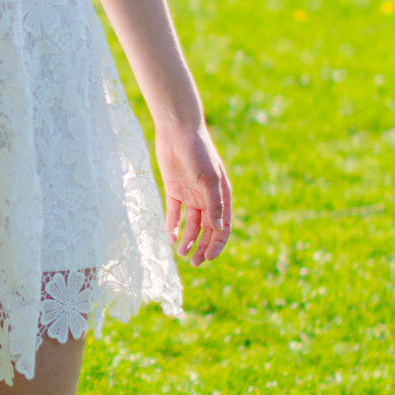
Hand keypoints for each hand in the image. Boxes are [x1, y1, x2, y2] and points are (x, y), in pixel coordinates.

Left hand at [154, 121, 231, 266]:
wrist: (178, 130)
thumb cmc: (199, 152)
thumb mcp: (209, 179)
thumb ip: (213, 204)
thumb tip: (217, 229)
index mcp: (222, 196)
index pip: (223, 227)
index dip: (217, 244)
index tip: (209, 258)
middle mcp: (208, 198)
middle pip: (207, 229)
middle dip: (202, 247)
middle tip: (195, 263)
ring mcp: (191, 195)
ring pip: (191, 224)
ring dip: (188, 239)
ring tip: (181, 253)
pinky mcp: (174, 190)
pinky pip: (174, 213)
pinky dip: (173, 226)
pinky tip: (171, 237)